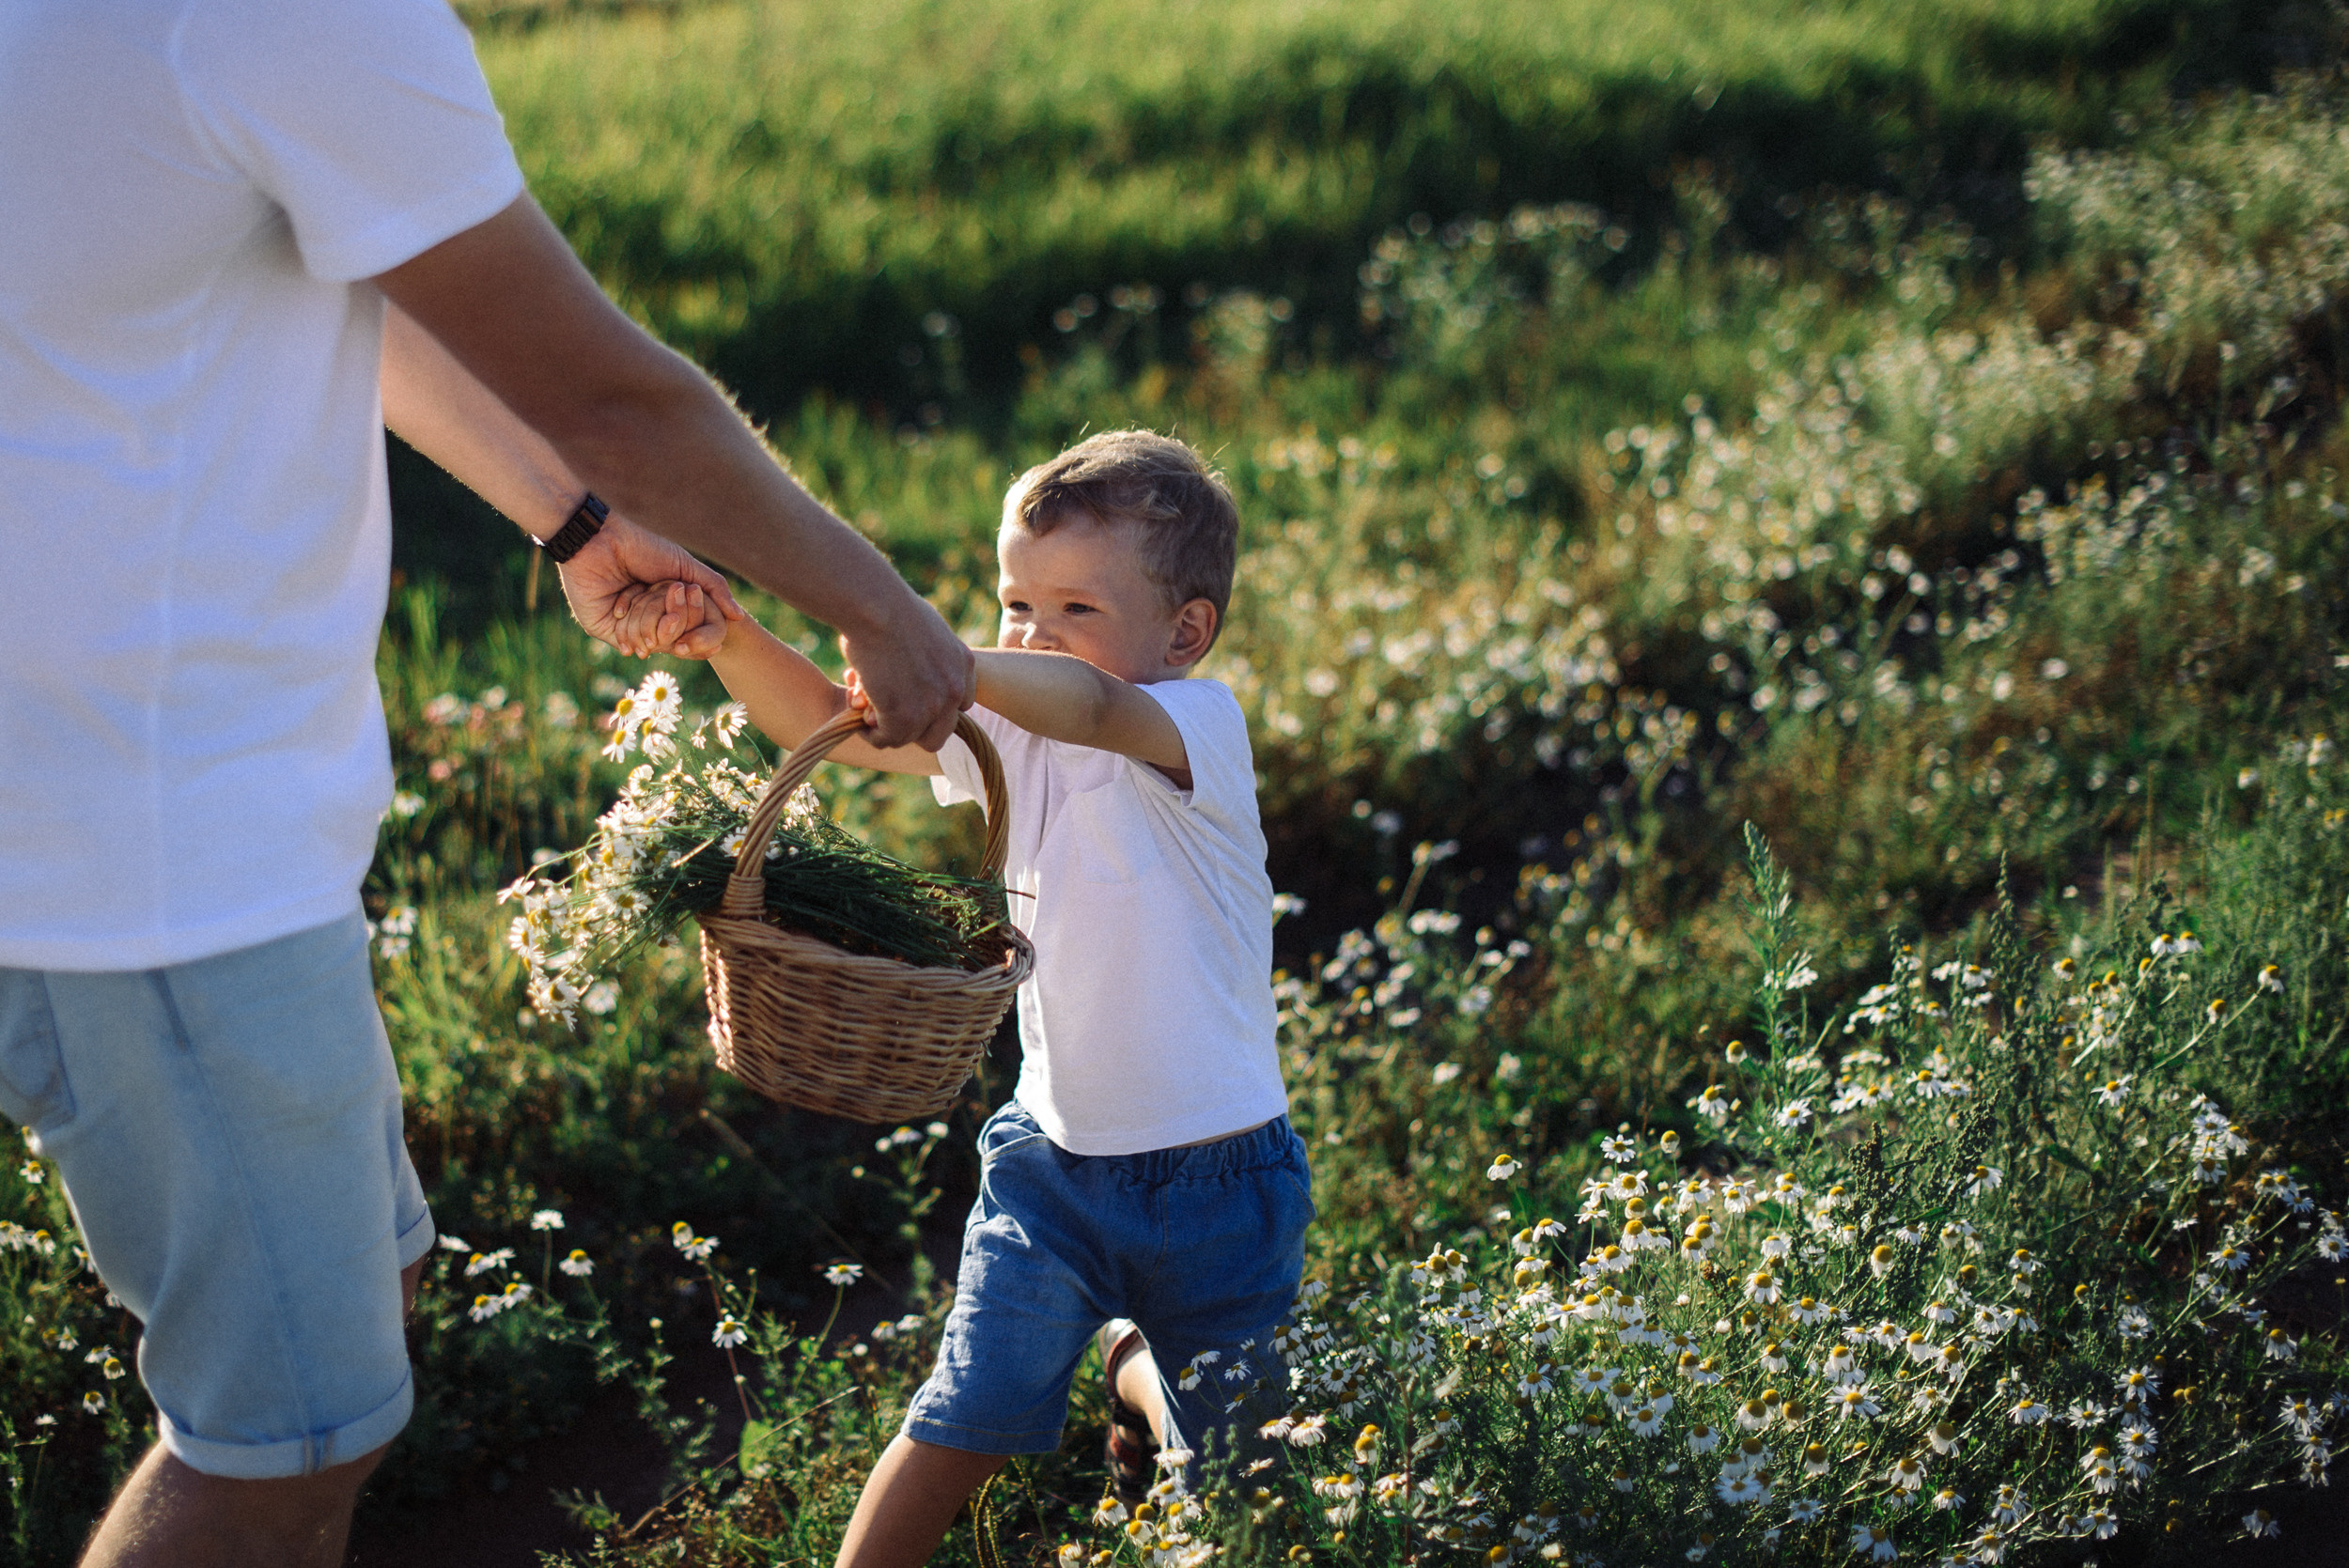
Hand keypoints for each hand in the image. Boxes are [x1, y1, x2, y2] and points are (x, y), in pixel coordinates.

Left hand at [558, 514, 742, 658]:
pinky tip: (624, 606)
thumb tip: (739, 617)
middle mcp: (646, 618)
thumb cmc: (643, 545)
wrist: (602, 538)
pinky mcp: (603, 629)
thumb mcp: (685, 567)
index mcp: (665, 605)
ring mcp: (625, 626)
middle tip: (673, 592)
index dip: (699, 634)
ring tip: (643, 588)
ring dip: (651, 618)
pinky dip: (633, 627)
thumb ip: (714, 589)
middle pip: (672, 640)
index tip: (714, 637)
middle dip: (675, 620)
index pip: (687, 631)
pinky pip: (627, 641)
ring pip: (650, 642)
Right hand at [837, 600, 973, 749]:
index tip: (910, 700)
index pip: (959, 705)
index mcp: (963, 664)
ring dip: (886, 729)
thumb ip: (929, 656)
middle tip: (886, 712)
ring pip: (910, 738)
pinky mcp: (904, 717)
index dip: (933, 708)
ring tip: (865, 710)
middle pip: (939, 732)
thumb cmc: (889, 606)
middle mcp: (953, 689)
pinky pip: (886, 739)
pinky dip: (870, 733)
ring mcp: (931, 706)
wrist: (876, 607)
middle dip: (912, 727)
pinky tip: (857, 718)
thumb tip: (910, 669)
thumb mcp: (926, 629)